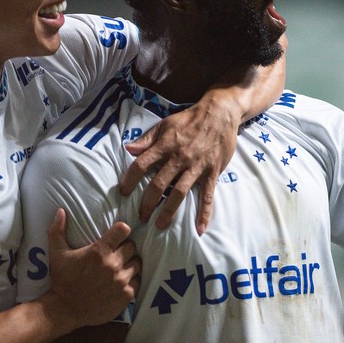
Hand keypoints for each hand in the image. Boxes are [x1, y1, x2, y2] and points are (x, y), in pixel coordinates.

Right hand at [47, 209, 140, 326]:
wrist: (64, 309)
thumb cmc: (62, 280)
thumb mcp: (57, 254)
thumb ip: (58, 230)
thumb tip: (60, 210)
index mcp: (100, 251)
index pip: (123, 230)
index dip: (121, 231)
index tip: (117, 235)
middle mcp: (113, 264)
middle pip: (132, 247)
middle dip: (125, 249)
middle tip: (116, 255)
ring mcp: (121, 281)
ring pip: (137, 264)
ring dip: (130, 264)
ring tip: (120, 268)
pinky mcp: (126, 295)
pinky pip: (138, 281)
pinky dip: (131, 281)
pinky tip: (120, 282)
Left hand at [118, 94, 239, 234]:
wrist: (220, 113)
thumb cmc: (190, 119)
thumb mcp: (165, 124)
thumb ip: (147, 139)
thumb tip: (128, 149)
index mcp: (165, 145)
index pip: (141, 164)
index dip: (130, 179)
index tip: (123, 192)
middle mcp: (179, 158)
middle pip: (159, 184)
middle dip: (148, 203)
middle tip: (140, 217)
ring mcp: (196, 166)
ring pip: (179, 193)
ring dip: (169, 211)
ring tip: (160, 225)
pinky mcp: (212, 172)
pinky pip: (207, 196)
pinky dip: (204, 213)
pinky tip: (200, 228)